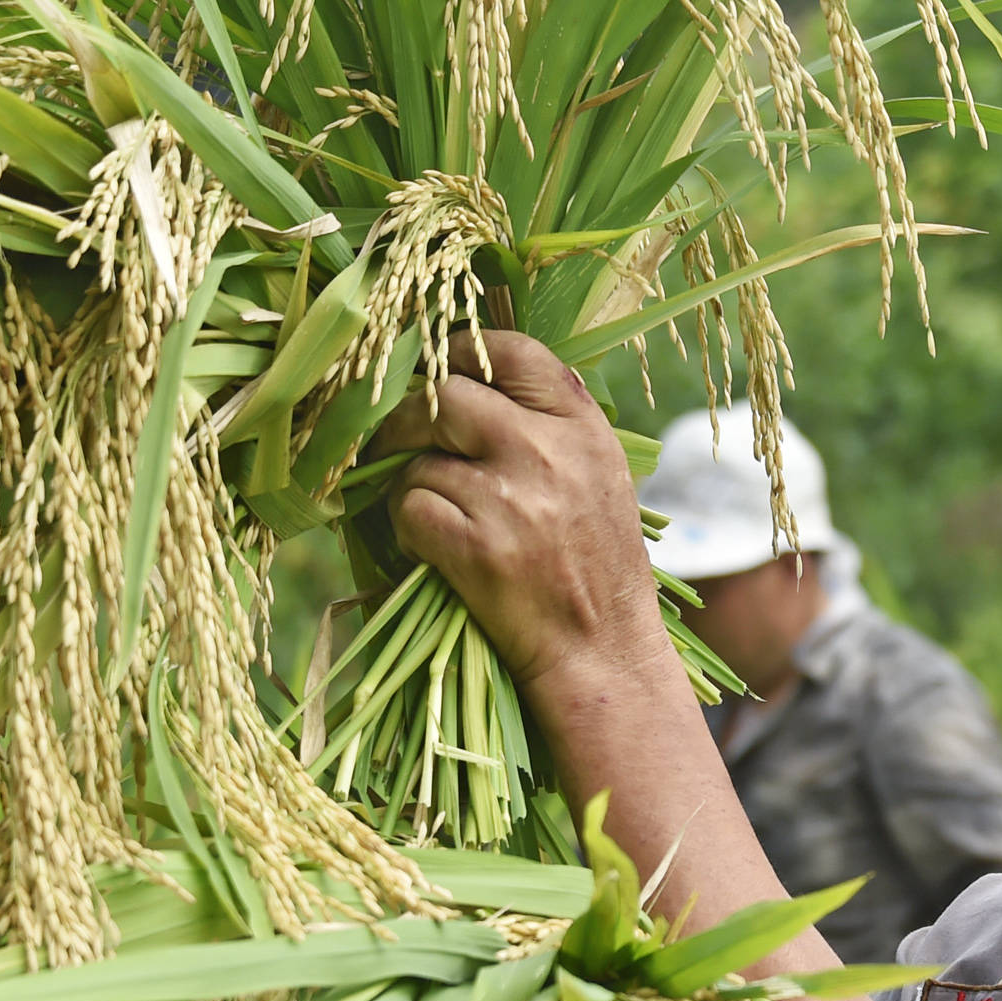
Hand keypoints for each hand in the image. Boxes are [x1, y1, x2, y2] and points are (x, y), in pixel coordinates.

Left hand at [377, 329, 667, 696]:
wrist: (603, 650)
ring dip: (409, 486)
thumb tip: (472, 378)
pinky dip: (407, 529)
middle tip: (397, 441)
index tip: (436, 368)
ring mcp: (511, 500)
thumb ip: (551, 426)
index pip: (511, 352)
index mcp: (581, 428)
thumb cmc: (597, 567)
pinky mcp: (477, 549)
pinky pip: (409, 510)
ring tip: (431, 514)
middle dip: (408, 417)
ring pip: (418, 460)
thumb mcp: (599, 478)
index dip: (459, 350)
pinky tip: (430, 549)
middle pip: (446, 396)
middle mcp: (548, 452)